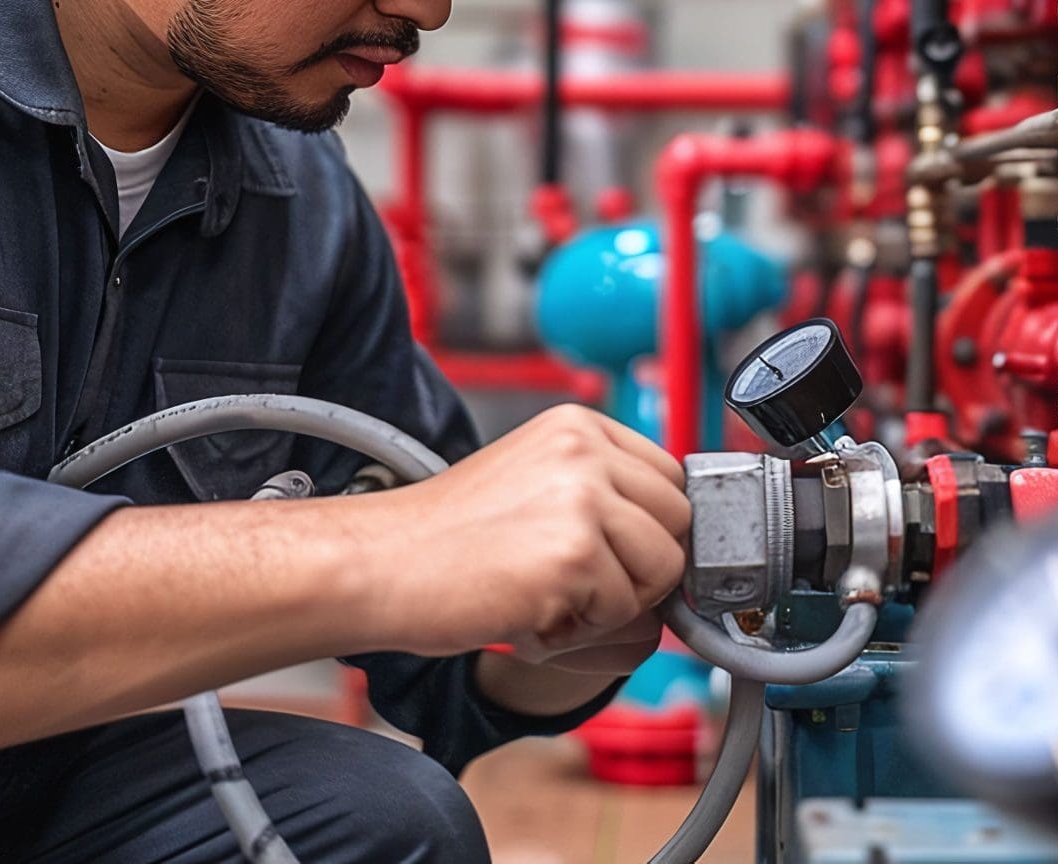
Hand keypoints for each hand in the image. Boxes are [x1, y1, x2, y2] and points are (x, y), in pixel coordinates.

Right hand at [352, 405, 688, 661]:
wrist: (376, 565)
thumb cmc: (443, 539)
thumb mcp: (534, 484)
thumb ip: (603, 498)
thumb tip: (680, 547)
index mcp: (578, 425)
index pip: (672, 480)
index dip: (648, 532)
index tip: (613, 558)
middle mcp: (586, 450)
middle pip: (678, 524)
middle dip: (639, 570)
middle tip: (573, 585)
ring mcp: (583, 498)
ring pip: (662, 573)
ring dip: (612, 606)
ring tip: (547, 597)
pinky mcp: (574, 555)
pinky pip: (624, 615)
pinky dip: (581, 632)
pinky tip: (529, 612)